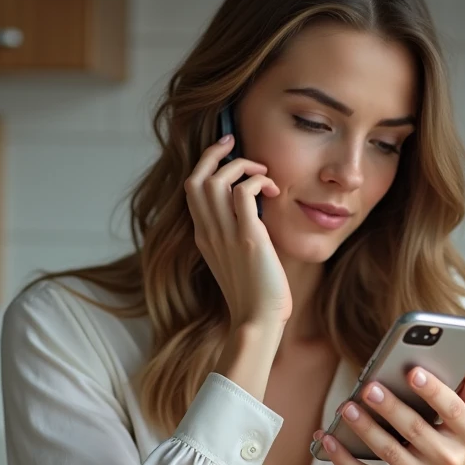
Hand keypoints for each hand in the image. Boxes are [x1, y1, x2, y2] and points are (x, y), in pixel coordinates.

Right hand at [185, 135, 289, 325]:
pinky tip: (272, 190)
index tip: (225, 152)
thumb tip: (254, 214)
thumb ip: (237, 236)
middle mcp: (208, 233)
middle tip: (236, 143)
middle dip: (215, 153)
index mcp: (203, 238)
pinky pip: (243, 192)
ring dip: (240, 166)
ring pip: (215, 180)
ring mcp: (224, 235)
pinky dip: (257, 181)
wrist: (257, 321)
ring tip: (262, 173)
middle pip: (196, 178)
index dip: (206, 165)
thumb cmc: (256, 297)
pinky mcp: (247, 238)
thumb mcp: (238, 262)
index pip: (192, 190)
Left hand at [316, 341, 464, 464]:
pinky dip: (344, 459)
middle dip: (390, 408)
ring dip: (365, 429)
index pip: (453, 410)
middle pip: (415, 430)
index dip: (433, 391)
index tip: (412, 371)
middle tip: (369, 386)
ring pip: (389, 452)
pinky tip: (328, 438)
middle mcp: (447, 458)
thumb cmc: (455, 438)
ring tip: (347, 407)